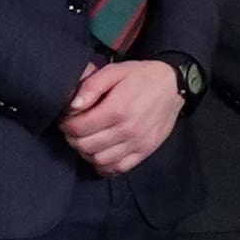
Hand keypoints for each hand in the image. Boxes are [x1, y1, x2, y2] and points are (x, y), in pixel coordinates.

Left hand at [63, 58, 185, 173]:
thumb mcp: (114, 71)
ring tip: (87, 140)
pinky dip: (105, 165)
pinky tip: (101, 153)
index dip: (67, 125)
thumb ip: (91, 86)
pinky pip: (119, 168)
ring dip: (87, 153)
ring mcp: (137, 143)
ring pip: (100, 160)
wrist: (173, 86)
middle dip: (74, 139)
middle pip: (86, 146)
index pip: (79, 128)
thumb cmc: (140, 77)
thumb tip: (73, 106)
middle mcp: (127, 130)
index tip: (67, 119)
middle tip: (74, 130)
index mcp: (117, 109)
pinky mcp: (145, 151)